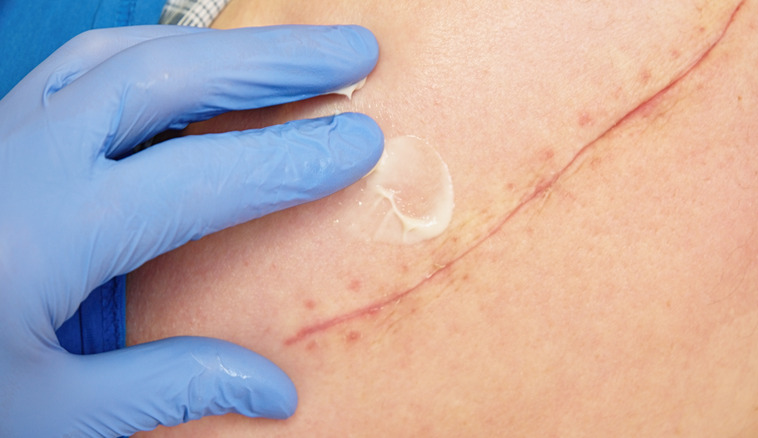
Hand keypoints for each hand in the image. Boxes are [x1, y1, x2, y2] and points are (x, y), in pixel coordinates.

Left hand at [0, 24, 381, 436]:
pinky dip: (156, 57)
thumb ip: (167, 388)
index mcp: (39, 237)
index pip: (198, 180)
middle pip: (165, 77)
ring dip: (219, 47)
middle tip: (355, 53)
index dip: (290, 160)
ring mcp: (1, 136)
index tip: (362, 143)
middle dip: (275, 61)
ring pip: (123, 55)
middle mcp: (20, 163)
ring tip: (292, 51)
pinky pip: (83, 69)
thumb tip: (277, 390)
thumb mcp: (47, 418)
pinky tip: (195, 69)